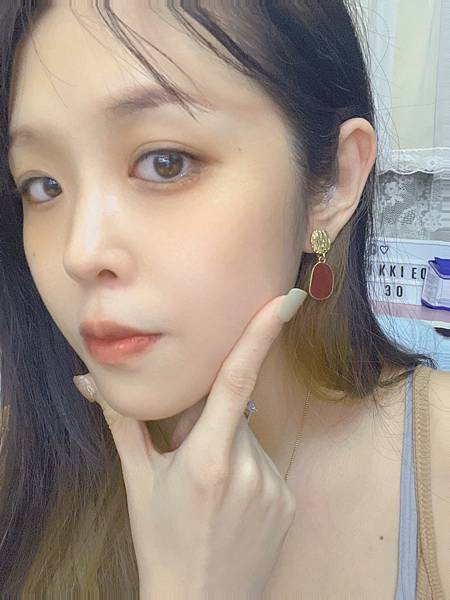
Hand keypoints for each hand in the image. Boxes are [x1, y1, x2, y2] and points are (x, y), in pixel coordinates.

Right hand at [73, 290, 305, 596]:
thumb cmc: (161, 541)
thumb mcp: (138, 481)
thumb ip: (122, 423)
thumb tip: (90, 381)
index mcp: (206, 458)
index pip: (236, 382)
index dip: (259, 336)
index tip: (284, 301)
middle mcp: (248, 469)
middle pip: (235, 411)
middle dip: (212, 419)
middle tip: (188, 455)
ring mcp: (274, 486)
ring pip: (250, 436)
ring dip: (230, 444)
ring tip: (209, 487)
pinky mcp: (288, 500)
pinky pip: (266, 463)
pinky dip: (247, 467)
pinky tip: (230, 501)